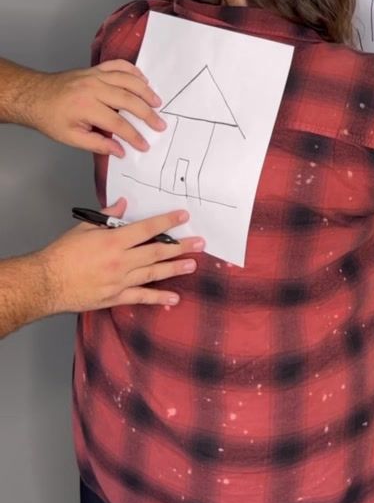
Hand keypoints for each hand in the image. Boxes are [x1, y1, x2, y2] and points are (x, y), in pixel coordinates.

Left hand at [22, 60, 165, 156]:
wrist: (34, 95)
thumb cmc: (50, 118)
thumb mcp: (70, 138)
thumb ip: (97, 144)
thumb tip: (120, 151)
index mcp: (86, 107)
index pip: (118, 124)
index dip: (134, 136)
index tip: (144, 145)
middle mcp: (94, 88)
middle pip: (128, 100)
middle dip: (147, 114)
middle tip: (160, 124)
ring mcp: (95, 75)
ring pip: (128, 80)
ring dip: (145, 91)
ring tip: (157, 102)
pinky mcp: (94, 69)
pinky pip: (118, 65)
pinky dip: (133, 70)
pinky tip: (143, 80)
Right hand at [40, 203, 204, 312]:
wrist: (46, 282)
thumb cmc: (62, 254)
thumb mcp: (84, 228)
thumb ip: (107, 216)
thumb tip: (123, 203)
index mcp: (113, 241)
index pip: (147, 228)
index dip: (167, 221)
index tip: (183, 216)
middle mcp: (120, 261)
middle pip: (156, 252)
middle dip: (180, 246)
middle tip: (199, 243)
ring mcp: (120, 281)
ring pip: (153, 274)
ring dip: (175, 268)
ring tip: (193, 264)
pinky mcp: (115, 298)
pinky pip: (141, 297)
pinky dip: (158, 298)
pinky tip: (174, 298)